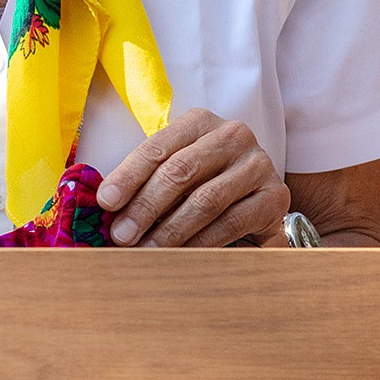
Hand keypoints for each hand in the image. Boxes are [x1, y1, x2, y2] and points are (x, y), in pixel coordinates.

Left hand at [94, 108, 288, 247]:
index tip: (105, 203)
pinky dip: (200, 243)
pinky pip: (230, 222)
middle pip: (180, 172)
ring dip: (170, 230)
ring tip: (145, 251)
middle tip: (121, 236)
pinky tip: (179, 257)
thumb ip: (146, 181)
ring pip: (205, 200)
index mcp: (199, 122)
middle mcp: (232, 135)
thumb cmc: (205, 181)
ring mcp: (257, 164)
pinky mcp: (274, 196)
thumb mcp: (176, 171)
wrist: (258, 198)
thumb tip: (108, 208)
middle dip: (145, 206)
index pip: (156, 148)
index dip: (128, 176)